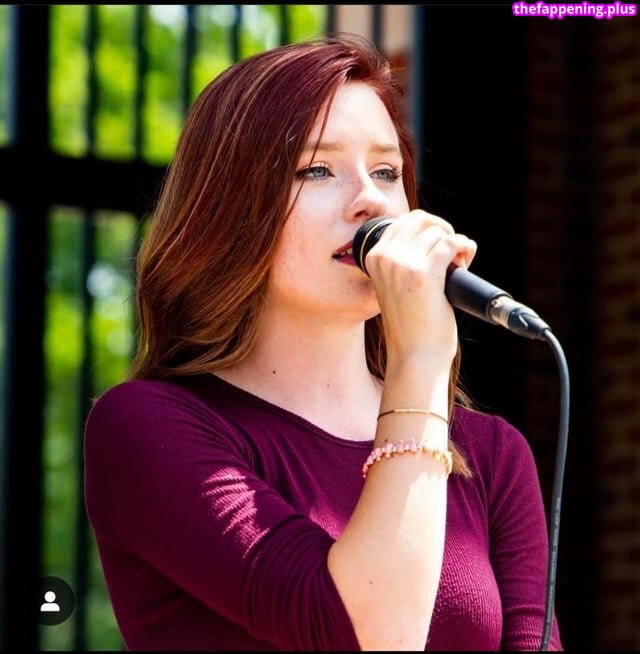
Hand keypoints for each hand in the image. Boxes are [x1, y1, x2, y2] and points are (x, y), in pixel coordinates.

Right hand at [364, 210, 476, 363]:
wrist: (414, 355)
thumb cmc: (410, 325)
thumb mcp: (395, 286)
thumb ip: (402, 261)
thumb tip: (431, 234)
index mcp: (374, 258)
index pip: (403, 221)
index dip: (427, 228)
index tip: (438, 245)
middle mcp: (385, 258)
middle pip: (420, 220)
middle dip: (442, 229)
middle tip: (452, 251)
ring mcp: (403, 265)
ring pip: (438, 232)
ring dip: (455, 241)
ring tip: (460, 262)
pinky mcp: (425, 274)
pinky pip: (451, 243)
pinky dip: (465, 246)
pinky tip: (466, 260)